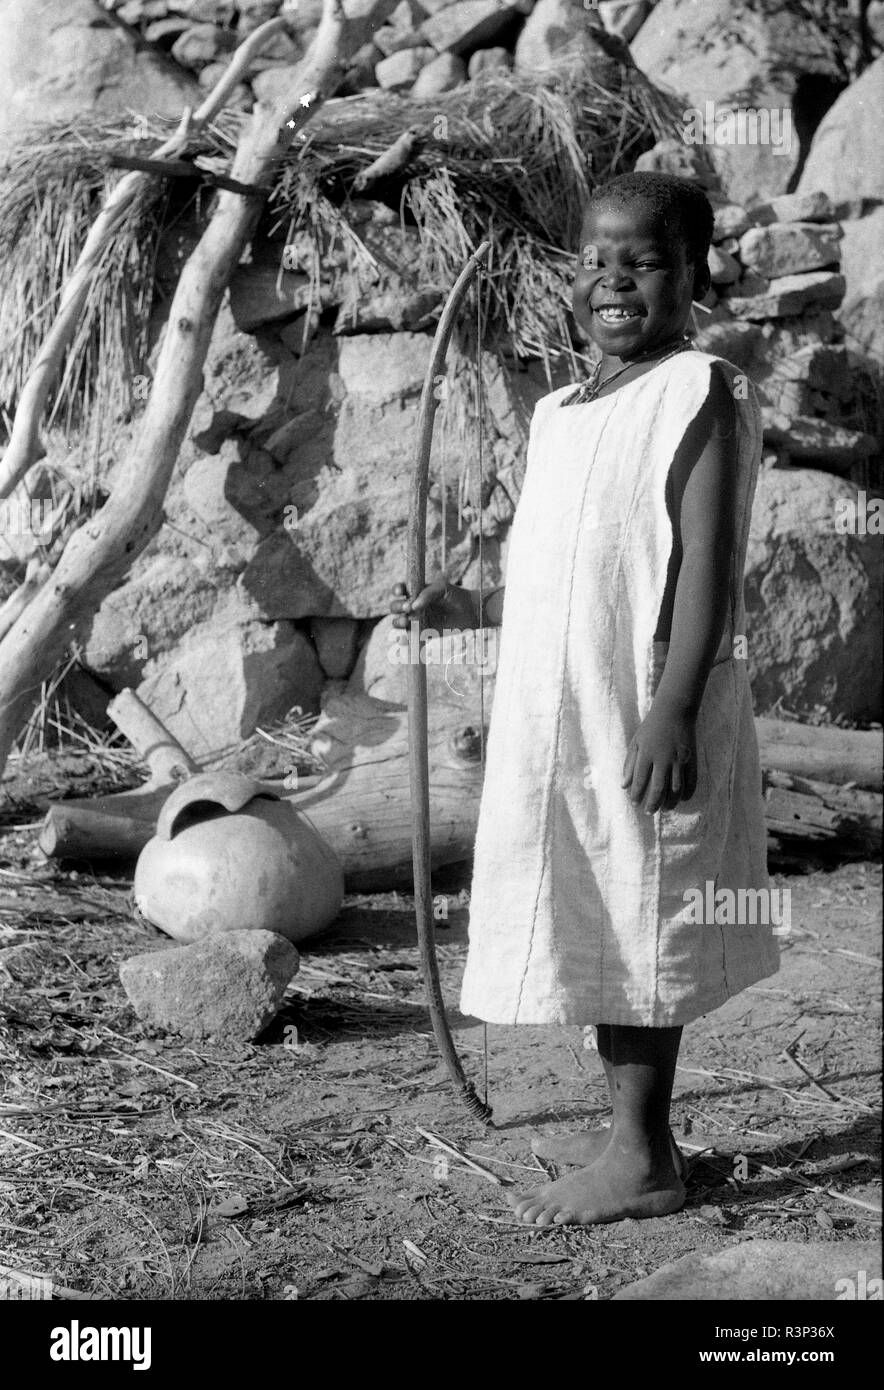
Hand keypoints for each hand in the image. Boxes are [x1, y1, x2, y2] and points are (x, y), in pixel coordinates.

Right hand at [389, 577, 476, 632]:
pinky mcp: (422, 634)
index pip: (400, 590)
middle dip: (397, 607)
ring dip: (397, 623)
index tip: (401, 592)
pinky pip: (409, 638)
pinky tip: (404, 639)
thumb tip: (412, 606)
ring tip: (405, 622)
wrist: (471, 612)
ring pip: (398, 623)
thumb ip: (427, 593)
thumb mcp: (442, 589)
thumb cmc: (456, 596)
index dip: (397, 590)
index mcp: (416, 592)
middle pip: (395, 607)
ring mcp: (417, 621)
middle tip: (407, 608)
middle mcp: (413, 607)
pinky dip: (404, 640)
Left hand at [621, 699, 697, 813]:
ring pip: (676, 787)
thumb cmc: (651, 728)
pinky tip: (683, 800)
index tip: (634, 803)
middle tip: (649, 812)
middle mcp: (663, 758)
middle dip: (653, 803)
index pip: (640, 780)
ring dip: (670, 801)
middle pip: (658, 787)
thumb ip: (629, 764)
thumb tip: (624, 785)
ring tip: (665, 809)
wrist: (674, 711)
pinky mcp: (691, 758)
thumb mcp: (636, 742)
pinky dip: (688, 792)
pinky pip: (692, 780)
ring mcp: (679, 759)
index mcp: (647, 754)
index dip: (637, 794)